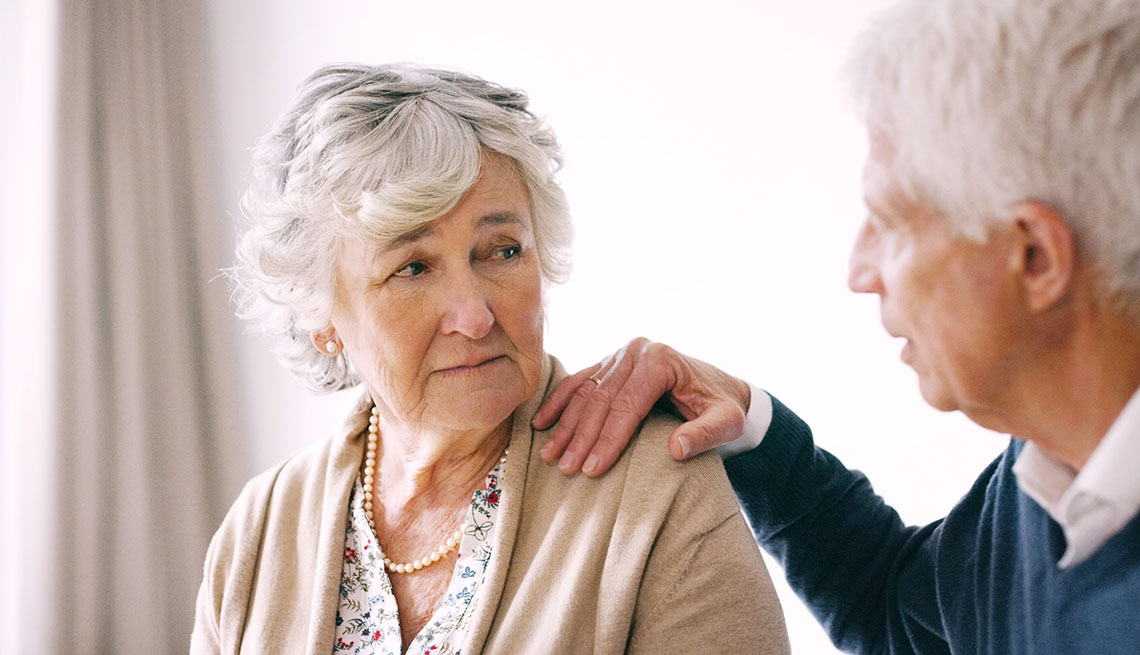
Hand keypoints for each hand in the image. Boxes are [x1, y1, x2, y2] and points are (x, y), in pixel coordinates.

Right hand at [532, 337, 751, 475]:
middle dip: (581, 437)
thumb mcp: (727, 422)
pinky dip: (558, 403)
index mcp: (660, 360)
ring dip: (565, 425)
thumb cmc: (724, 406)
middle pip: (601, 399)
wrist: (721, 387)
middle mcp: (637, 351)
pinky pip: (579, 382)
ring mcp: (620, 354)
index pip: (627, 405)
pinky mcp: (610, 362)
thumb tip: (677, 450)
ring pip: (585, 392)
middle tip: (565, 469)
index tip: (591, 469)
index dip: (608, 440)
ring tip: (550, 455)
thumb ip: (706, 435)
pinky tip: (541, 424)